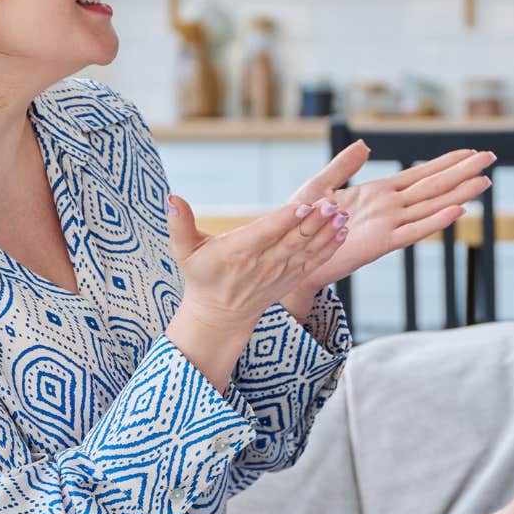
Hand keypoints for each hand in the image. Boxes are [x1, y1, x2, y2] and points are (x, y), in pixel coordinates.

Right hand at [166, 194, 348, 334]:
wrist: (220, 314)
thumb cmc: (201, 276)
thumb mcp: (184, 251)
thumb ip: (179, 225)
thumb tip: (171, 199)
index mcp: (238, 253)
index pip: (265, 234)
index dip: (284, 220)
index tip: (301, 206)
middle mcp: (263, 264)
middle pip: (292, 240)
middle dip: (314, 223)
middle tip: (332, 204)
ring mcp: (280, 273)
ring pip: (307, 250)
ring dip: (327, 233)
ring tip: (343, 215)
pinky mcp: (292, 278)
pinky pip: (314, 263)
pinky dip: (329, 248)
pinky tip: (343, 232)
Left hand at [279, 141, 495, 295]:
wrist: (290, 255)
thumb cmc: (302, 223)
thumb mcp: (321, 185)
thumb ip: (344, 165)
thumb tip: (366, 144)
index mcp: (378, 192)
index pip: (420, 174)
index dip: (446, 162)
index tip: (470, 150)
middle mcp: (390, 208)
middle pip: (434, 186)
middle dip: (463, 171)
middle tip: (491, 157)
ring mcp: (388, 225)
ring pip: (431, 206)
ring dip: (459, 193)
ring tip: (484, 181)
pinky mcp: (381, 243)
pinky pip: (414, 231)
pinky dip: (436, 221)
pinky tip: (458, 211)